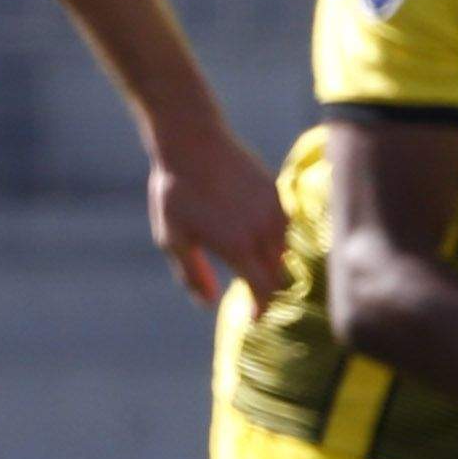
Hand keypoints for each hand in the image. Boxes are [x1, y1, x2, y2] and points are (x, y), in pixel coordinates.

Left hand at [149, 115, 291, 306]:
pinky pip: (284, 225)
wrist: (192, 142)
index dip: (261, 308)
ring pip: (284, 249)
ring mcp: (273, 210)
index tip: (254, 316)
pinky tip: (253, 232)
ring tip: (251, 262)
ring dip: (271, 261)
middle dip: (267, 288)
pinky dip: (274, 237)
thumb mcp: (173, 239)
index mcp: (239, 247)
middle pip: (278, 273)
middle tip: (252, 294)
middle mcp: (263, 231)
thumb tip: (209, 301)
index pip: (264, 290)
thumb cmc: (176, 193)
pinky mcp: (276, 192)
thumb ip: (193, 275)